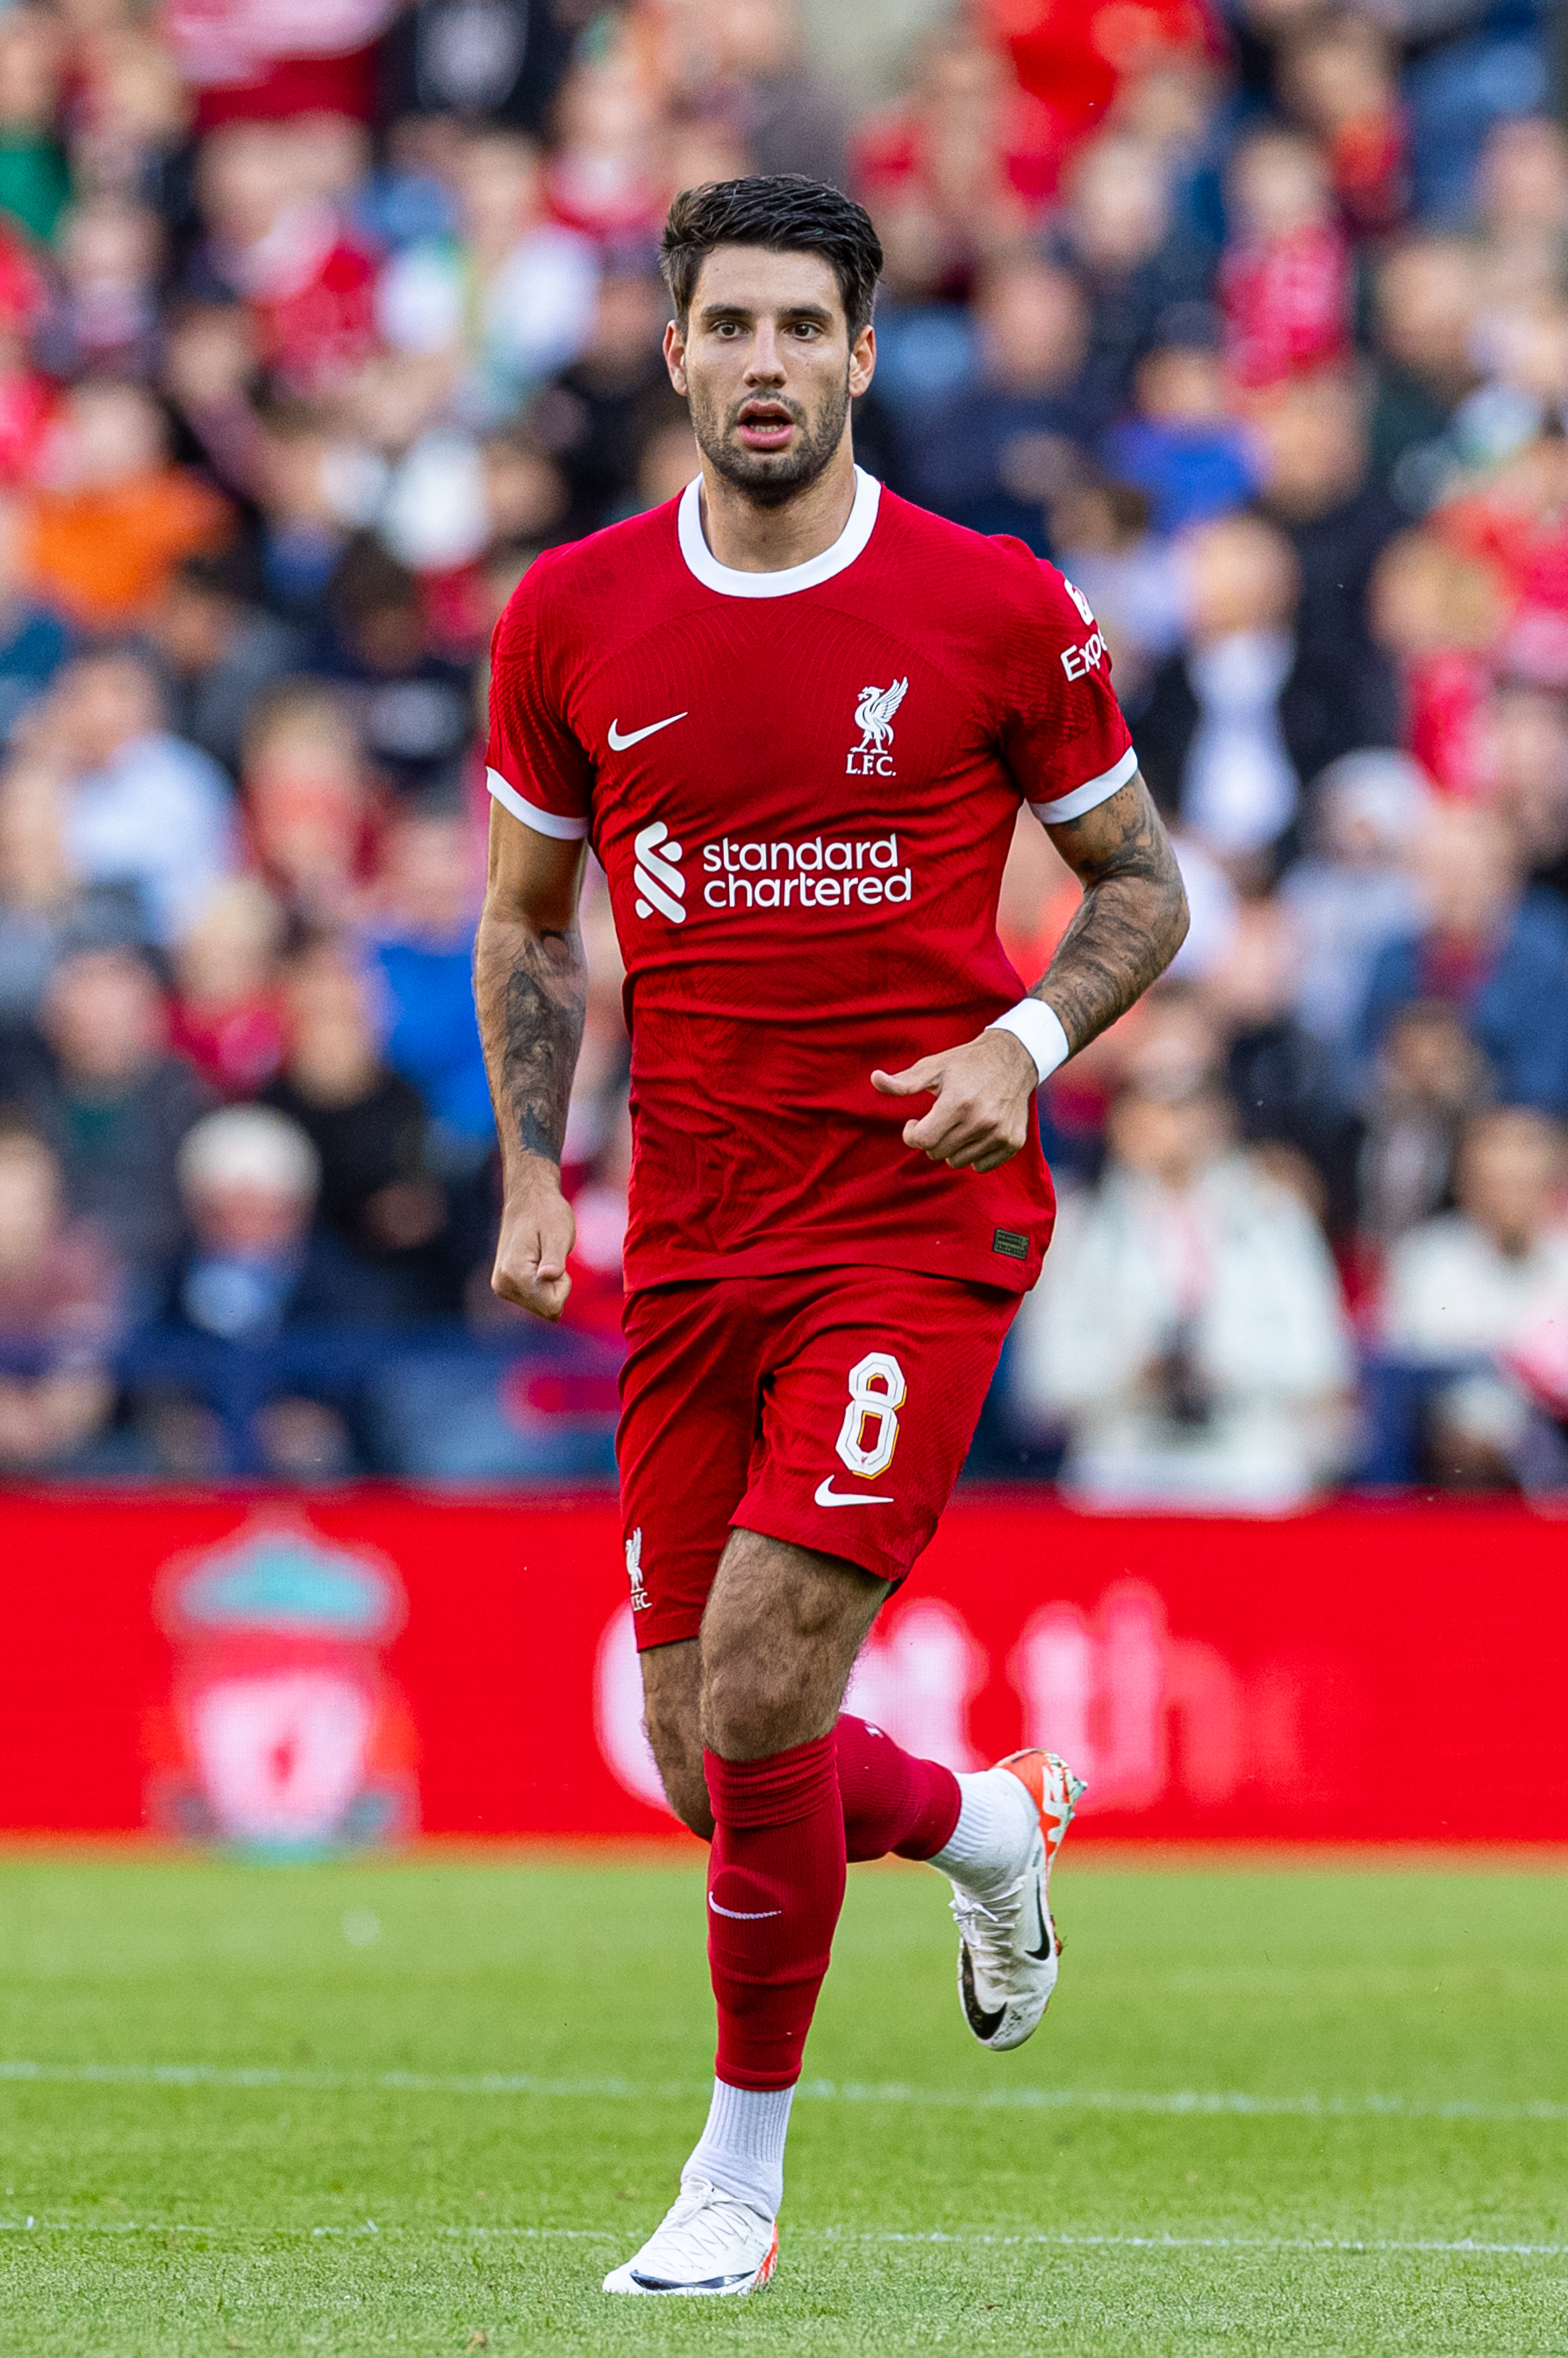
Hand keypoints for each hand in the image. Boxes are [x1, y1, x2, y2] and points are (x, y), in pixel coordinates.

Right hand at [492, 1177, 575, 1320]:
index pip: (552, 1307)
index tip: (555, 1260)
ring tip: (543, 1258)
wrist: (527, 1200)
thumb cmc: (547, 1213)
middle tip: (550, 1257)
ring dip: (549, 1286)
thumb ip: (554, 1259)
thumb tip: (548, 1277)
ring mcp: (501, 1288)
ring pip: (541, 1307)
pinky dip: (542, 1286)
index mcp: (514, 1274)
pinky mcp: (504, 1287)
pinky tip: (537, 1263)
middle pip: (546, 1310)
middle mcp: (502, 1285)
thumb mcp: (558, 1234)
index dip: (563, 1286)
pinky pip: (535, 1301)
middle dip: (556, 1288)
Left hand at [871, 1028, 1037, 1173]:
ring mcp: (999, 1134)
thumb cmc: (967, 1063)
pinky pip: (981, 1166)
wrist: (1014, 1059)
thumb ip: (903, 1081)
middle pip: (938, 1153)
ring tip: (957, 1125)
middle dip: (931, 1138)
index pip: (923, 1141)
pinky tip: (975, 1133)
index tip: (914, 1122)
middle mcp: (981, 1121)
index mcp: (958, 1102)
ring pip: (958, 1162)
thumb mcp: (933, 1067)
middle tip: (938, 1120)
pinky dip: (974, 1155)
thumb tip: (874, 1079)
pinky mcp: (1013, 1142)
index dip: (911, 1134)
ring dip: (951, 1148)